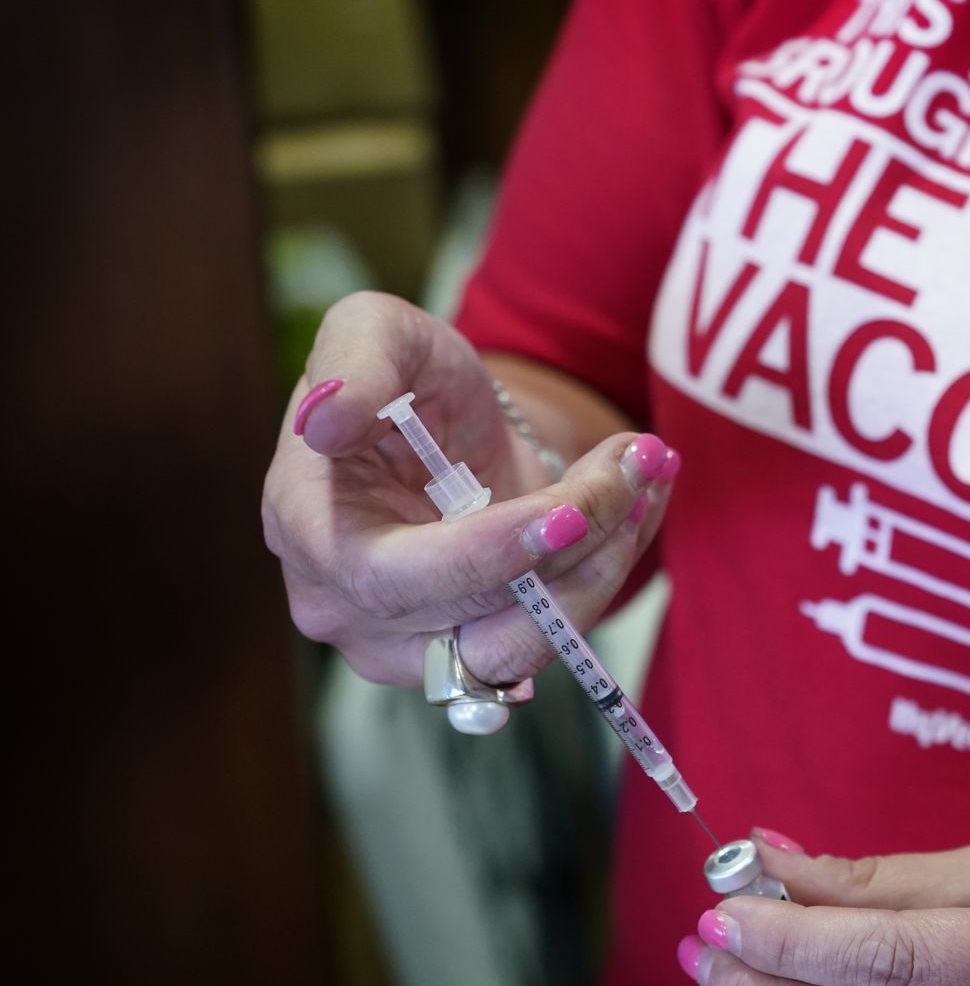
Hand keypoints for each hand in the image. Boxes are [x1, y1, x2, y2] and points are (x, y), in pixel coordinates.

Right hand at [262, 291, 679, 687]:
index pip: (395, 575)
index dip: (488, 554)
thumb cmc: (404, 376)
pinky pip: (552, 637)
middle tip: (640, 464)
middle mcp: (347, 607)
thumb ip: (352, 363)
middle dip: (577, 539)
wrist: (446, 425)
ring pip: (524, 643)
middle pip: (476, 612)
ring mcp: (408, 646)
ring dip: (605, 564)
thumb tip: (324, 423)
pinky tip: (638, 504)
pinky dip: (608, 571)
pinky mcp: (471, 656)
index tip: (571, 512)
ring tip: (645, 476)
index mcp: (307, 528)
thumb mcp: (375, 330)